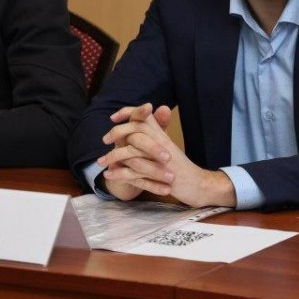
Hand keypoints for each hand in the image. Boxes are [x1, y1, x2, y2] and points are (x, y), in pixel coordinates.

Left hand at [98, 103, 236, 207]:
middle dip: (117, 133)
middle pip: (136, 129)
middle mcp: (161, 143)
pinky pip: (134, 172)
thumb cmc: (181, 168)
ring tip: (101, 162)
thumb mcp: (167, 149)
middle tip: (105, 139)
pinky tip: (109, 175)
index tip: (113, 117)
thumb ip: (154, 137)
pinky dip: (119, 174)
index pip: (144, 116)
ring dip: (113, 156)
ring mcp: (160, 159)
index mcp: (162, 136)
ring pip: (131, 151)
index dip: (128, 113)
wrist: (198, 185)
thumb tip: (138, 129)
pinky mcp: (159, 175)